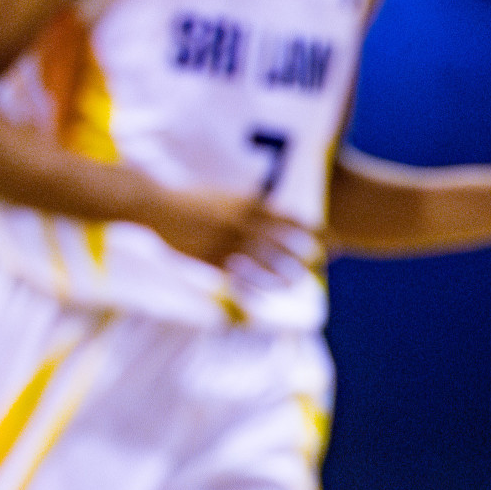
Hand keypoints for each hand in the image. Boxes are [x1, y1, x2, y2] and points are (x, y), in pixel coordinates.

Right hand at [145, 189, 319, 283]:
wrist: (157, 205)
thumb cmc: (196, 201)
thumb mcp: (229, 197)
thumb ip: (255, 208)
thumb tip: (283, 219)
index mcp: (249, 205)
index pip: (293, 221)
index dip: (316, 233)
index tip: (333, 243)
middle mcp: (242, 223)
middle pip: (286, 244)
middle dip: (307, 256)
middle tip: (321, 265)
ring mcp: (227, 242)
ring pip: (267, 264)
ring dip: (285, 275)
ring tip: (294, 281)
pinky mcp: (211, 259)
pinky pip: (242, 277)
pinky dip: (259, 286)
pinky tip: (269, 292)